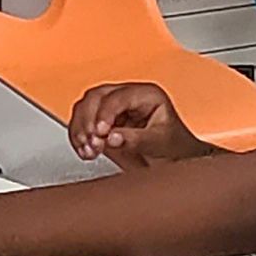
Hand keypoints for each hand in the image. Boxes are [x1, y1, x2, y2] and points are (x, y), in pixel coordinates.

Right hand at [69, 83, 213, 168]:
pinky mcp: (104, 122)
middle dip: (89, 121)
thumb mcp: (161, 144)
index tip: (100, 133)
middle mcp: (128, 97)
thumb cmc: (176, 148)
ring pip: (85, 106)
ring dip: (80, 128)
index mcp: (147, 95)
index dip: (105, 114)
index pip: (118, 97)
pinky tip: (84, 149)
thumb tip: (112, 137)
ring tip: (88, 148)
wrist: (177, 161)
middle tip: (92, 142)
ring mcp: (115, 108)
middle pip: (96, 97)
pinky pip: (82, 121)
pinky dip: (78, 135)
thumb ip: (137, 139)